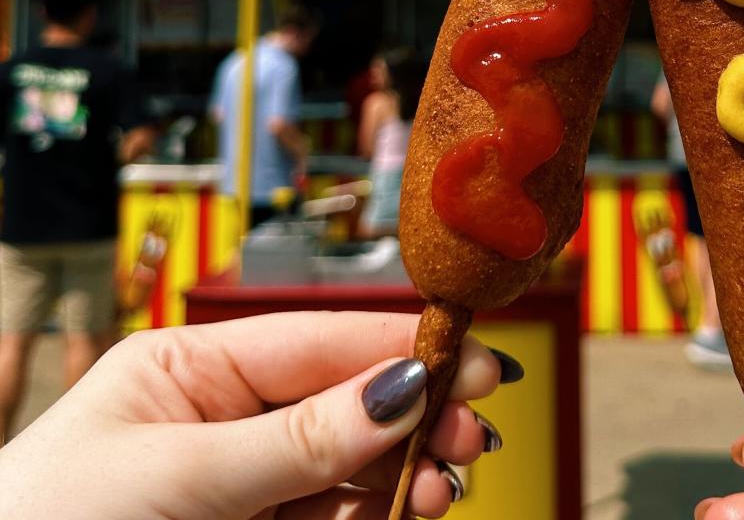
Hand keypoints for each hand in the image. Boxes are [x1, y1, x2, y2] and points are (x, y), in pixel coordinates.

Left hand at [0, 311, 505, 519]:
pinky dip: (376, 510)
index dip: (396, 345)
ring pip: (347, 461)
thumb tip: (397, 388)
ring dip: (404, 468)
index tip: (467, 357)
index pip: (314, 340)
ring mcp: (241, 481)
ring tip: (447, 482)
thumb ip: (292, 441)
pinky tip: (410, 508)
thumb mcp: (173, 477)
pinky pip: (331, 512)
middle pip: (342, 399)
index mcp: (190, 368)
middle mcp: (223, 417)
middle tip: (472, 429)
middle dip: (412, 410)